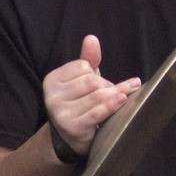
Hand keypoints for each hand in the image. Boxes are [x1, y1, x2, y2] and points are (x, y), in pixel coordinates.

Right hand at [43, 35, 140, 156]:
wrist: (72, 136)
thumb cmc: (80, 102)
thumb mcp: (82, 79)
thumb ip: (87, 59)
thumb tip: (92, 38)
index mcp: (52, 80)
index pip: (82, 66)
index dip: (95, 72)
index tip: (100, 82)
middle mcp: (52, 96)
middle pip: (91, 81)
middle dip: (106, 85)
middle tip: (111, 93)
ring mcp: (61, 113)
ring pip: (97, 96)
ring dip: (114, 94)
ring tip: (123, 96)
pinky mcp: (73, 127)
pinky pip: (98, 112)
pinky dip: (113, 105)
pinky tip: (123, 99)